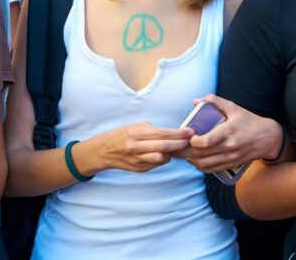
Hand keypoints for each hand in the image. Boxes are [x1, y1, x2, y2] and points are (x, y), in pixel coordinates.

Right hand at [78, 122, 192, 173]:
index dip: (177, 133)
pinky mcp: (138, 169)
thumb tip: (172, 133)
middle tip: (190, 141)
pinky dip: (163, 159)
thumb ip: (152, 130)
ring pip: (161, 158)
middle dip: (179, 144)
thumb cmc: (122, 135)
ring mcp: (137, 160)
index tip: (189, 131)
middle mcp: (135, 147)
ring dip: (172, 154)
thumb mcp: (134, 127)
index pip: (161, 133)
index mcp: (135, 133)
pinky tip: (166, 155)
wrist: (105, 151)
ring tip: (178, 149)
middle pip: (163, 147)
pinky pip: (156, 165)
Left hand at [179, 95, 283, 172]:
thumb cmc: (249, 121)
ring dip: (191, 160)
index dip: (193, 141)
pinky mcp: (232, 164)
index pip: (207, 141)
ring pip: (205, 164)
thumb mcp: (234, 108)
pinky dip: (200, 166)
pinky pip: (212, 169)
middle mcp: (229, 147)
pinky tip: (194, 160)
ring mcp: (230, 158)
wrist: (268, 138)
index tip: (188, 136)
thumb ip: (215, 101)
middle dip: (186, 151)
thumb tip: (195, 101)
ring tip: (184, 153)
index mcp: (228, 131)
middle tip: (178, 145)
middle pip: (202, 154)